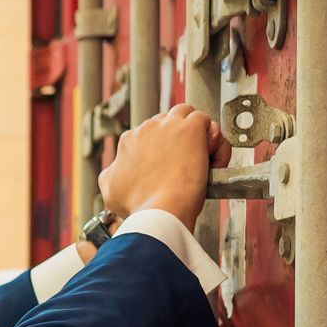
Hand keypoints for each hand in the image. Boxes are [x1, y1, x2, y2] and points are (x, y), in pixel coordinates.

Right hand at [97, 103, 226, 230]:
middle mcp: (146, 129)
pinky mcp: (191, 129)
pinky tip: (215, 158)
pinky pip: (206, 122)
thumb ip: (111, 176)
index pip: (150, 134)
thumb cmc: (139, 207)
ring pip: (187, 114)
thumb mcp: (111, 192)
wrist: (159, 212)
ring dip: (197, 131)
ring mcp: (169, 126)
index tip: (172, 164)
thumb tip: (115, 169)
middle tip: (188, 161)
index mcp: (128, 142)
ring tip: (204, 156)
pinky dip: (214, 139)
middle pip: (168, 121)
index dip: (163, 148)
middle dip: (180, 137)